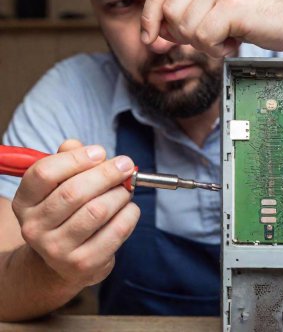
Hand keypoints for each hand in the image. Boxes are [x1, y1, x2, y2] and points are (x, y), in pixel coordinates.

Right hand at [12, 140, 139, 288]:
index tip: (100, 152)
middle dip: (107, 173)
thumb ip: (67, 162)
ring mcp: (57, 249)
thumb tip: (81, 146)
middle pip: (74, 192)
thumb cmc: (66, 213)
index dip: (76, 158)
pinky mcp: (83, 263)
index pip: (45, 173)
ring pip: (97, 211)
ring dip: (120, 194)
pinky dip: (130, 214)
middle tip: (126, 164)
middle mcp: (35, 228)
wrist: (63, 261)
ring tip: (126, 189)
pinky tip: (129, 208)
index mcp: (25, 202)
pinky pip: (116, 231)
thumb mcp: (59, 187)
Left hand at [141, 0, 282, 56]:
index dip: (149, 17)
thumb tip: (153, 33)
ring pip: (185, 27)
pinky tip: (232, 42)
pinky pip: (203, 38)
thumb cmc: (254, 16)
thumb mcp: (213, 7)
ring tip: (225, 37)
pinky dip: (216, 49)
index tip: (148, 38)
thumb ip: (184, 12)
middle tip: (208, 37)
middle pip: (170, 12)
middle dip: (183, 35)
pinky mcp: (232, 5)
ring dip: (203, 43)